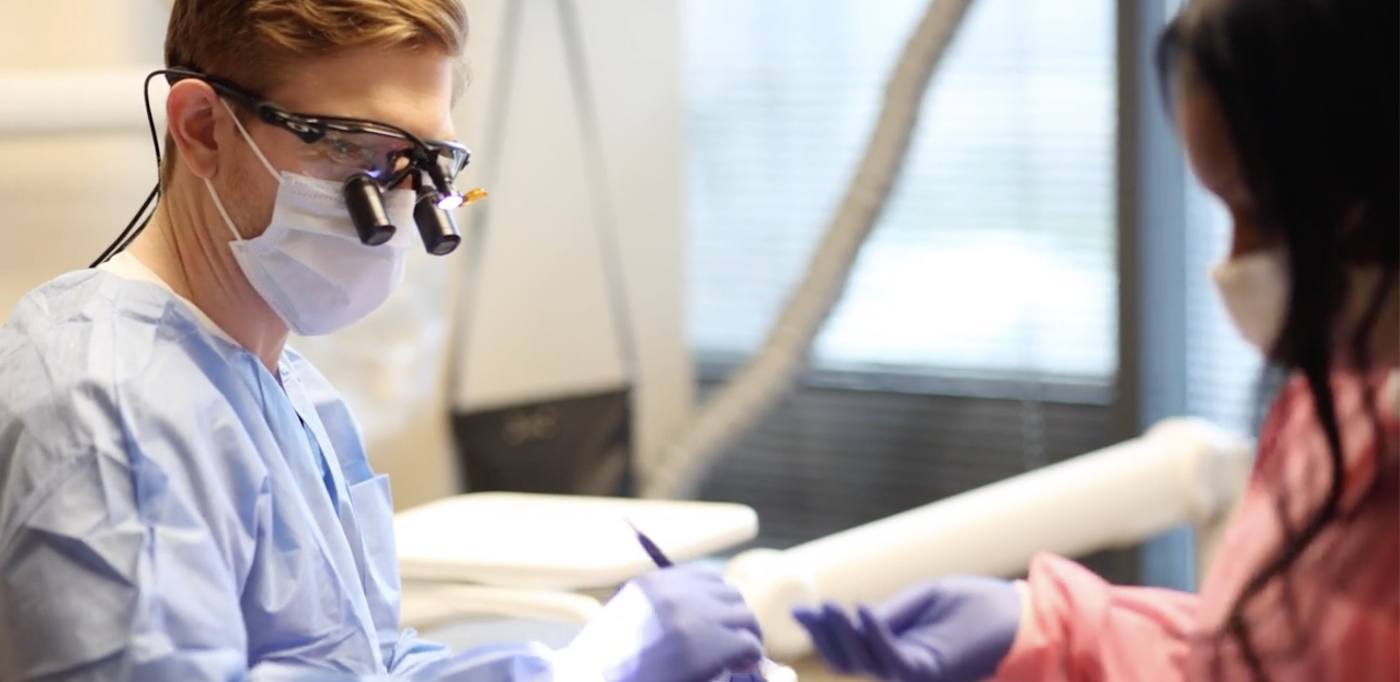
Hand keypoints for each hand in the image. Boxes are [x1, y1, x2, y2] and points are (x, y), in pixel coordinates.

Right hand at [563, 565, 763, 681]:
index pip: (706, 578)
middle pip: (730, 594)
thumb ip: (660, 610)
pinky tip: (741, 667)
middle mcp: (676, 594)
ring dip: (746, 636)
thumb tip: (706, 614)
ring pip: (745, 617)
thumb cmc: (610, 665)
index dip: (719, 600)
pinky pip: (749, 644)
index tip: (721, 619)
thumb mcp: (627, 621)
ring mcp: (697, 618)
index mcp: (653, 584)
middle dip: (736, 617)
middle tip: (737, 641)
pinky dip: (750, 657)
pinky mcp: (714, 646)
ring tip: (741, 657)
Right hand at [792, 576, 1020, 681]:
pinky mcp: (931, 671)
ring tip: (828, 607)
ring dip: (842, 635)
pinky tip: (861, 610)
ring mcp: (914, 674)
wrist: (1017, 615)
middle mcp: (900, 670)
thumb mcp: (919, 604)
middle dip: (825, 637)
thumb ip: (886, 615)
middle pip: (847, 663)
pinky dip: (874, 634)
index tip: (798, 610)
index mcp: (895, 653)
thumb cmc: (973, 608)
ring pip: (864, 663)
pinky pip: (893, 658)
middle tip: (807, 610)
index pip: (848, 650)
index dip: (822, 632)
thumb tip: (845, 615)